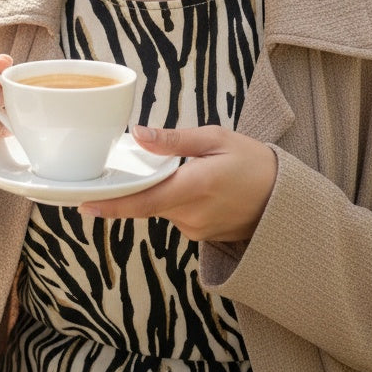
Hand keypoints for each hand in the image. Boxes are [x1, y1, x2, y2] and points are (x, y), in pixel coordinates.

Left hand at [80, 124, 276, 242]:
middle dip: (142, 184)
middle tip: (158, 164)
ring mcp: (196, 229)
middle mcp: (192, 215)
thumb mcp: (217, 139)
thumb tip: (139, 135)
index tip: (85, 205)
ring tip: (197, 172)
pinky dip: (179, 200)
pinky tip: (203, 188)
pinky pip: (177, 215)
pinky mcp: (201, 236)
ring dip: (166, 190)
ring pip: (163, 208)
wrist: (285, 199)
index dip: (112, 205)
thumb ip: (175, 140)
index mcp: (195, 187)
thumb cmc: (254, 162)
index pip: (143, 201)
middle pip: (148, 202)